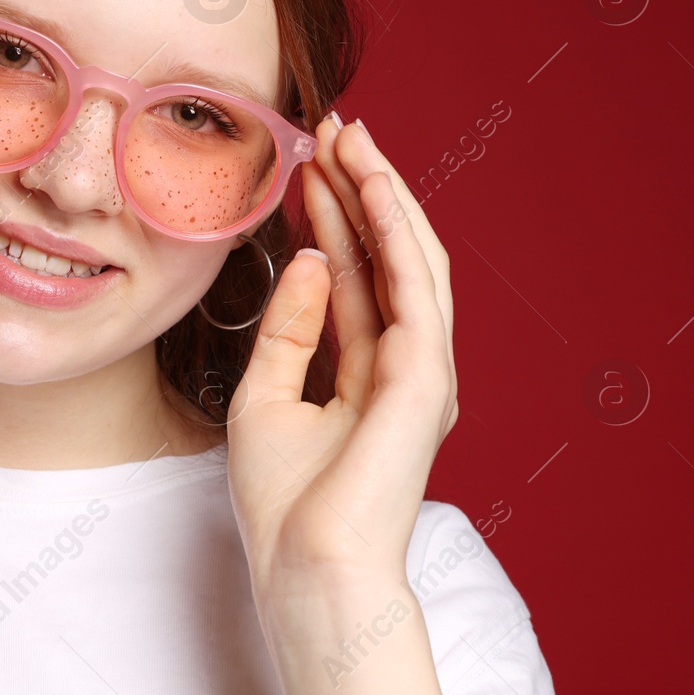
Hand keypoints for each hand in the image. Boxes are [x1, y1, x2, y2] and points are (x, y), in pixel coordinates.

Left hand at [226, 115, 457, 589]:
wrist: (306, 566)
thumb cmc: (285, 504)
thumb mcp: (266, 397)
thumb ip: (292, 328)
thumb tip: (312, 257)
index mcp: (370, 374)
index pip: (357, 274)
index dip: (335, 215)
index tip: (308, 161)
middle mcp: (405, 365)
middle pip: (387, 256)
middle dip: (360, 189)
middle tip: (332, 128)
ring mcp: (423, 369)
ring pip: (409, 259)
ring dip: (381, 194)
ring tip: (349, 138)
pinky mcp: (427, 375)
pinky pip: (415, 285)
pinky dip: (395, 230)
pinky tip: (371, 184)